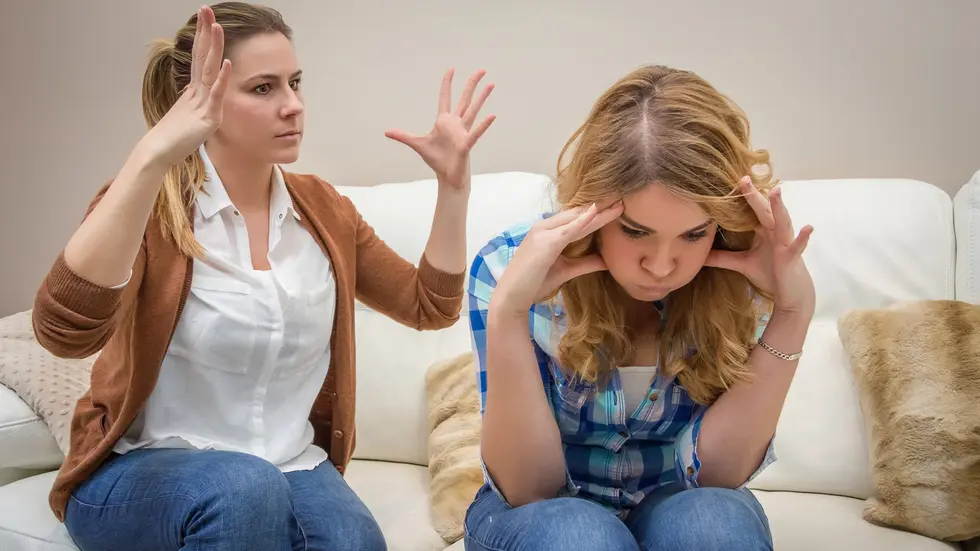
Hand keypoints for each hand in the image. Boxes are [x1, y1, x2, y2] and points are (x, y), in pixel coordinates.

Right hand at [140, 6, 230, 170]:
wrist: (159, 153)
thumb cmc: (173, 137)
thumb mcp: (188, 114)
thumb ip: (193, 100)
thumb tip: (194, 90)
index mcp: (194, 90)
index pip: (201, 58)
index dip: (203, 37)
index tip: (206, 18)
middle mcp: (197, 91)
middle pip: (203, 56)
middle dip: (206, 33)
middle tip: (206, 10)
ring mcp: (201, 102)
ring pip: (210, 70)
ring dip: (214, 48)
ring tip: (217, 26)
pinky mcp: (207, 117)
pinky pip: (216, 95)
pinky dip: (222, 79)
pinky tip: (227, 63)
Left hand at [385, 68, 495, 188]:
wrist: (447, 177)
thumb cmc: (436, 160)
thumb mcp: (417, 144)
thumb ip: (403, 136)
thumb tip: (386, 131)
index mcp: (444, 121)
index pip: (445, 98)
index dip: (447, 83)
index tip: (451, 69)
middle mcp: (455, 124)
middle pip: (465, 99)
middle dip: (472, 84)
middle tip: (481, 70)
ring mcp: (463, 133)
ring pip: (473, 111)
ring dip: (482, 98)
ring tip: (491, 84)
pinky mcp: (466, 144)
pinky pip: (476, 133)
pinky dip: (483, 125)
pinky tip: (492, 115)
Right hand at [492, 202, 624, 315]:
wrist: (512, 296)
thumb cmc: (534, 283)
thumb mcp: (566, 270)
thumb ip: (585, 263)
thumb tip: (607, 260)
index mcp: (547, 231)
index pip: (575, 217)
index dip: (595, 212)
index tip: (615, 207)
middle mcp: (544, 226)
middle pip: (577, 214)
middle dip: (601, 207)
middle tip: (623, 200)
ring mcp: (543, 232)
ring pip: (576, 219)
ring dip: (598, 211)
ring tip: (618, 204)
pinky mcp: (545, 242)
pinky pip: (568, 229)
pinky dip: (583, 220)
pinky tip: (596, 212)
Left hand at [704, 176, 814, 314]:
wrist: (790, 295)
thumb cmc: (770, 275)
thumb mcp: (742, 264)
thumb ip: (723, 258)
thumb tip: (700, 256)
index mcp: (764, 231)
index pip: (751, 210)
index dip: (743, 197)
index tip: (729, 181)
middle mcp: (776, 232)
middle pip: (764, 210)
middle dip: (754, 195)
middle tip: (743, 178)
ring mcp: (786, 243)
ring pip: (783, 221)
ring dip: (780, 207)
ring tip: (776, 191)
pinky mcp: (792, 257)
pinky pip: (798, 246)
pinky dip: (803, 237)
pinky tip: (808, 228)